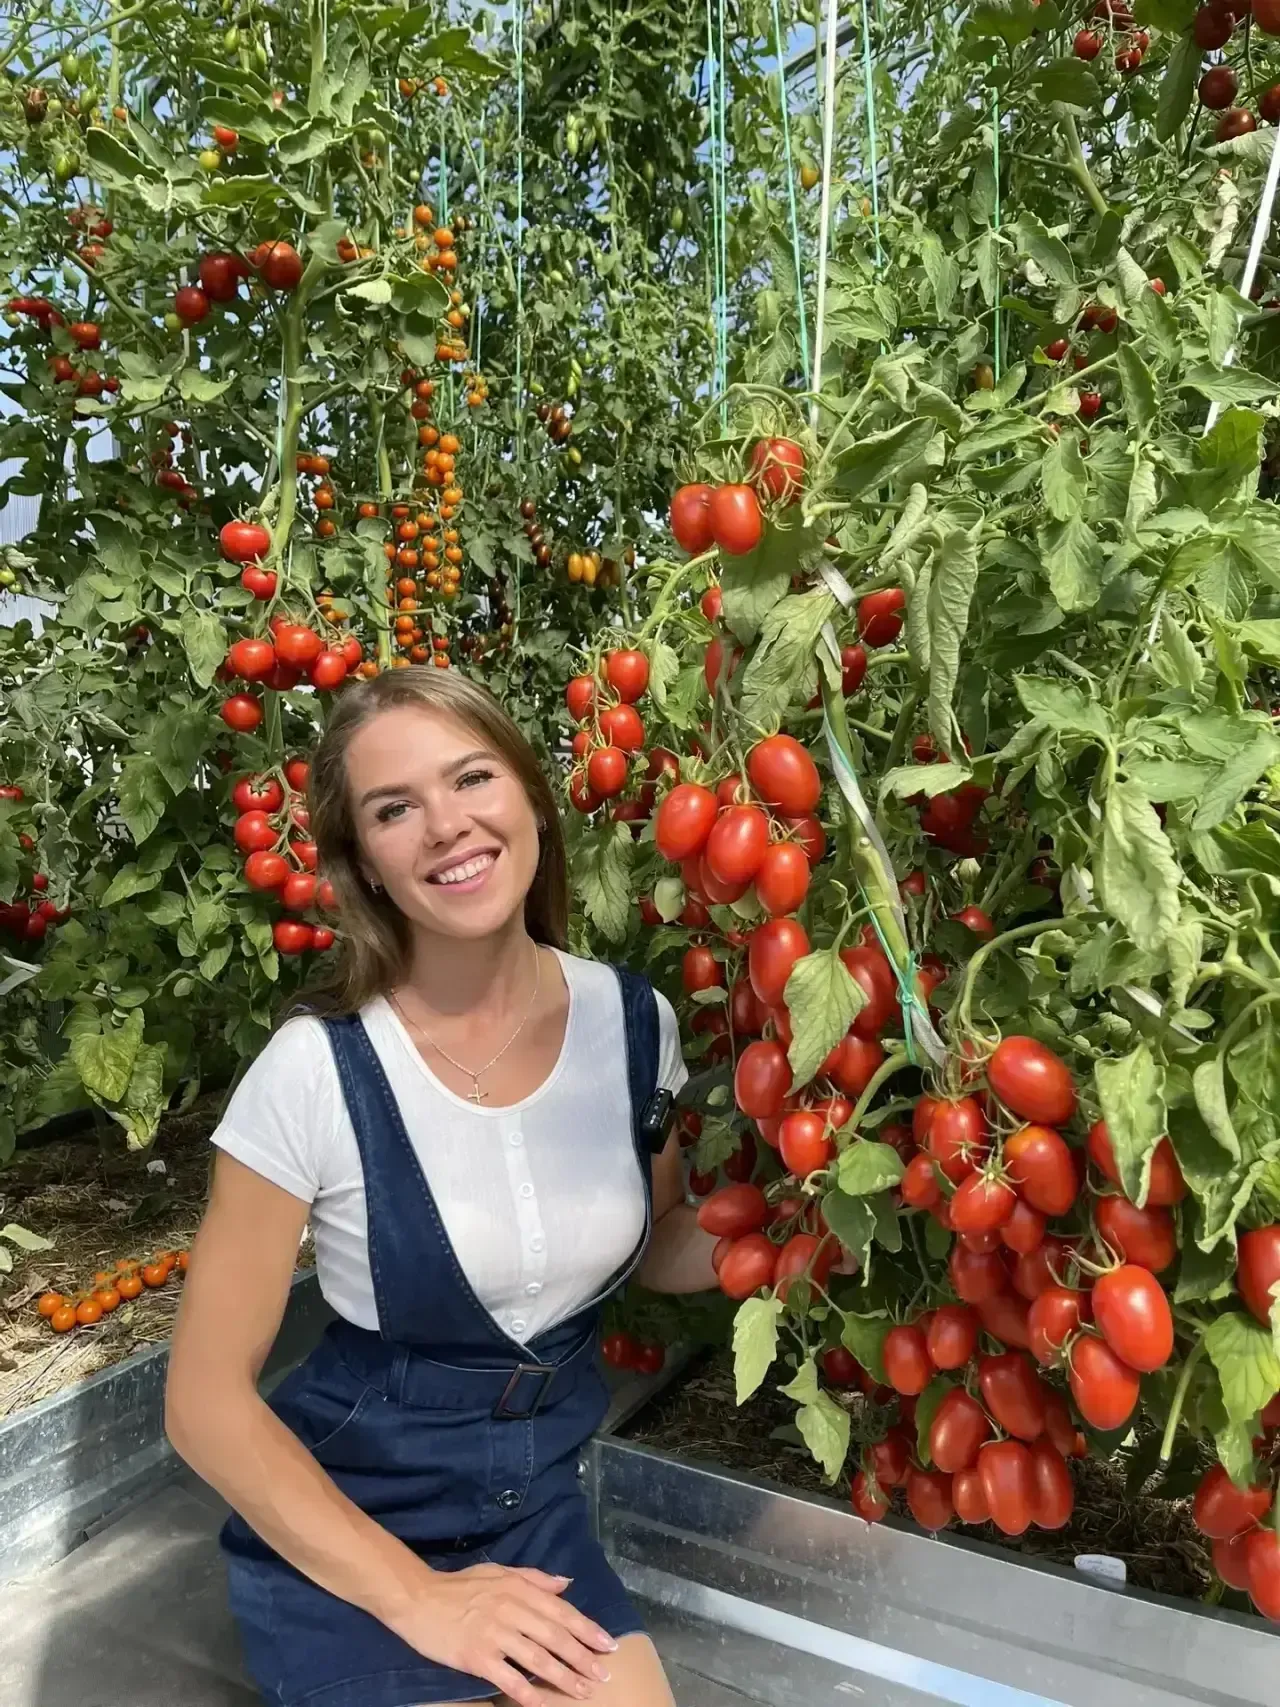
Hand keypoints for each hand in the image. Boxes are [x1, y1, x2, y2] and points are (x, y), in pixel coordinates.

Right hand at [388, 1560, 618, 1704]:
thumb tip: (565, 1583)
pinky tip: (541, 1704)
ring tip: (583, 1691)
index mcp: (518, 1589)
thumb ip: (534, 1578)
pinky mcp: (476, 1656)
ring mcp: (494, 1634)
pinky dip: (525, 1692)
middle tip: (603, 1676)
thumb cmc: (461, 1586)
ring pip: (537, 1658)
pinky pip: (506, 1677)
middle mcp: (511, 1610)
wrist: (418, 1599)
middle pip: (555, 1636)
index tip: (608, 1645)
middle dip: (582, 1657)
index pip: (561, 1611)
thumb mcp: (499, 1572)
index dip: (587, 1629)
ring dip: (563, 1677)